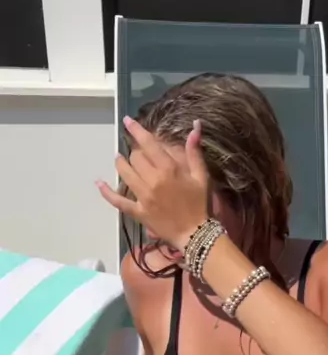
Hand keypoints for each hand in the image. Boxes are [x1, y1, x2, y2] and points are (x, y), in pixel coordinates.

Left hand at [96, 117, 208, 250]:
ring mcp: (143, 197)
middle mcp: (153, 180)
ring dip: (120, 164)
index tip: (127, 121)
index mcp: (169, 169)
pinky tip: (99, 183)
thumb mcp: (201, 176)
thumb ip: (194, 151)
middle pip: (135, 157)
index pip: (148, 144)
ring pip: (124, 173)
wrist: (195, 234)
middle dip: (135, 152)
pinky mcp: (138, 211)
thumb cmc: (199, 204)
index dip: (136, 130)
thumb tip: (195, 126)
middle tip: (139, 153)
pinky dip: (107, 192)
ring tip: (120, 160)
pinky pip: (118, 201)